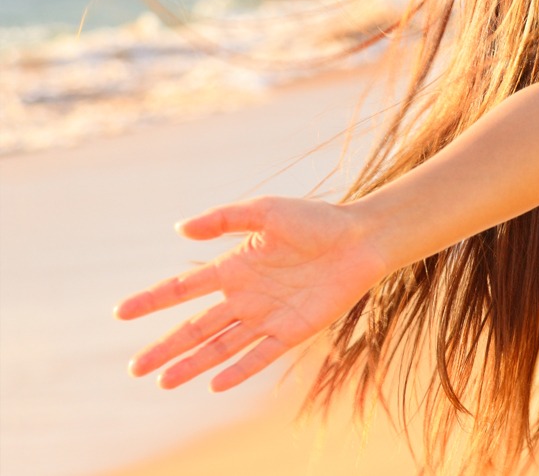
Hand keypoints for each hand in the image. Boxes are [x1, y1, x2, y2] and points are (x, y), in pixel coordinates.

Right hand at [115, 195, 388, 391]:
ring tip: (163, 382)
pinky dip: (238, 369)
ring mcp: (268, 315)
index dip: (153, 300)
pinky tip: (214, 384)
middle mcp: (246, 295)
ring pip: (221, 346)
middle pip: (196, 326)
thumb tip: (180, 229)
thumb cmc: (316, 220)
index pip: (184, 288)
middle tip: (135, 368)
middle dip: (165, 347)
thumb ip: (224, 219)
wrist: (361, 239)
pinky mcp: (293, 330)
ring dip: (193, 364)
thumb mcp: (266, 210)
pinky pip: (260, 354)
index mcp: (235, 267)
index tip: (121, 312)